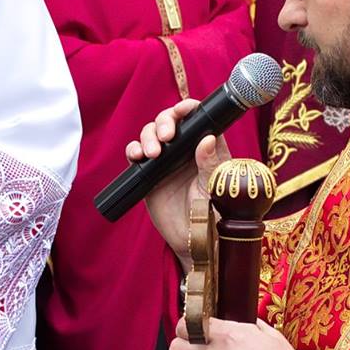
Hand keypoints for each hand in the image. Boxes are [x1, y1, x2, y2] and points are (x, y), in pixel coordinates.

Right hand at [126, 98, 225, 269]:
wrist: (194, 241)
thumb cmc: (214, 215)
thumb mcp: (215, 188)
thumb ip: (211, 164)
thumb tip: (208, 138)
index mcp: (206, 148)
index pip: (197, 119)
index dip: (188, 109)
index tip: (182, 109)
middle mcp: (185, 150)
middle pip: (170, 122)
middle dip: (164, 122)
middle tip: (166, 137)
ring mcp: (165, 161)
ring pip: (151, 134)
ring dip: (148, 136)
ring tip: (152, 153)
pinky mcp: (149, 174)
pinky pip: (136, 155)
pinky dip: (133, 150)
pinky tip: (138, 157)